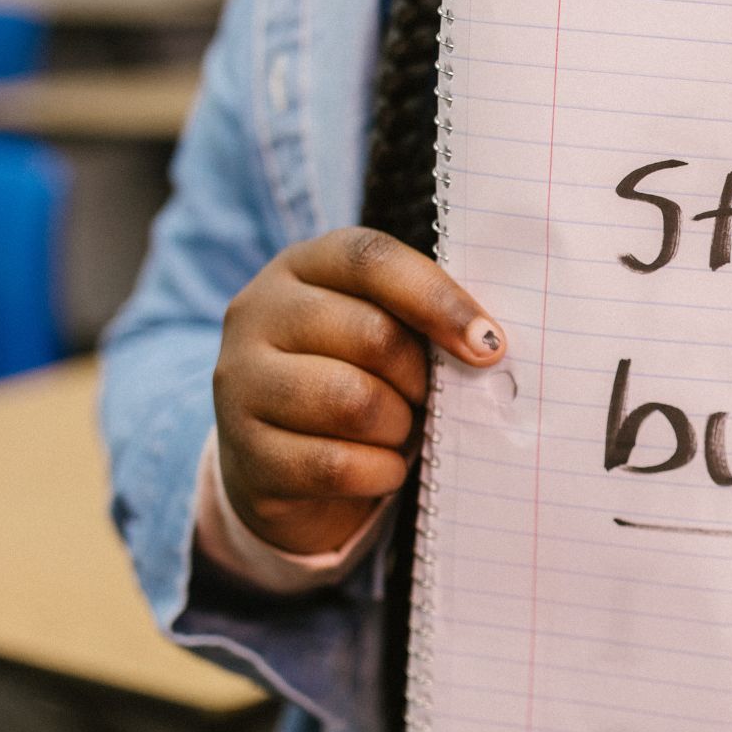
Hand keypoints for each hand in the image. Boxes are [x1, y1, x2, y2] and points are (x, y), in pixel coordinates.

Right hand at [213, 227, 505, 554]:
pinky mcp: (247, 454)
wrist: (280, 466)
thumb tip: (487, 343)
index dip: (437, 298)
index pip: (371, 259)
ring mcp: (241, 383)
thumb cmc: (352, 381)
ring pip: (353, 401)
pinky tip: (383, 468)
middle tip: (427, 399)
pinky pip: (335, 464)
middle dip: (420, 378)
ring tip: (399, 431)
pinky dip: (380, 471)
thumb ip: (420, 320)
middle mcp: (258, 314)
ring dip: (399, 427)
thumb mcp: (380, 333)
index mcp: (301, 266)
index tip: (490, 343)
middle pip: (371, 334)